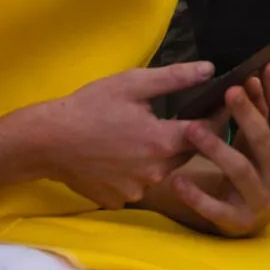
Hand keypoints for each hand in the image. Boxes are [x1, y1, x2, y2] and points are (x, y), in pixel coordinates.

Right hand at [16, 62, 210, 209]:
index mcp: (162, 141)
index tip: (221, 109)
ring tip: (143, 137)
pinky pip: (137, 185)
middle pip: (185, 155)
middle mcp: (155, 172)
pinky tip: (121, 157)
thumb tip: (209, 69)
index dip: (215, 119)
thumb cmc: (90, 106)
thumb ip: (175, 77)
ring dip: (160, 157)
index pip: (205, 132)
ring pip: (162, 172)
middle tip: (183, 120)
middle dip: (187, 138)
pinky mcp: (119, 200)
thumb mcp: (132, 83)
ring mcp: (137, 190)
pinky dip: (135, 172)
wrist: (48, 140)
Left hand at [148, 64, 269, 237]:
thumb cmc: (254, 167)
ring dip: (217, 149)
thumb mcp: (259, 140)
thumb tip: (252, 79)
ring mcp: (259, 197)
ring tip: (192, 131)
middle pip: (264, 141)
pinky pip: (215, 207)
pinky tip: (177, 181)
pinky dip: (196, 195)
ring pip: (240, 171)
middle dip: (247, 116)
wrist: (251, 218)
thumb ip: (258, 112)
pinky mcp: (237, 219)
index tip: (266, 67)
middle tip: (229, 91)